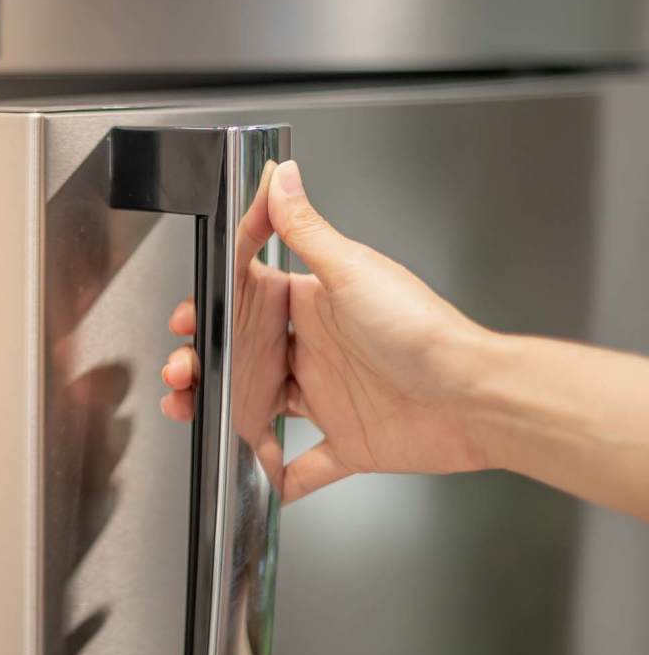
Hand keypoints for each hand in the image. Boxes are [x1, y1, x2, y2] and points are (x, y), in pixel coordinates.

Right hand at [163, 160, 491, 503]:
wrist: (473, 397)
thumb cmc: (421, 330)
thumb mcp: (351, 272)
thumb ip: (306, 229)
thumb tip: (281, 177)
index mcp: (315, 307)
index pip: (250, 302)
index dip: (212, 310)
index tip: (185, 317)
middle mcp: (318, 350)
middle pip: (244, 358)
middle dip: (203, 365)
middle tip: (181, 372)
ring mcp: (330, 397)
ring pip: (258, 407)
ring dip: (222, 412)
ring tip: (192, 414)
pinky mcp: (349, 442)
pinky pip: (307, 466)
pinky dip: (282, 476)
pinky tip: (258, 477)